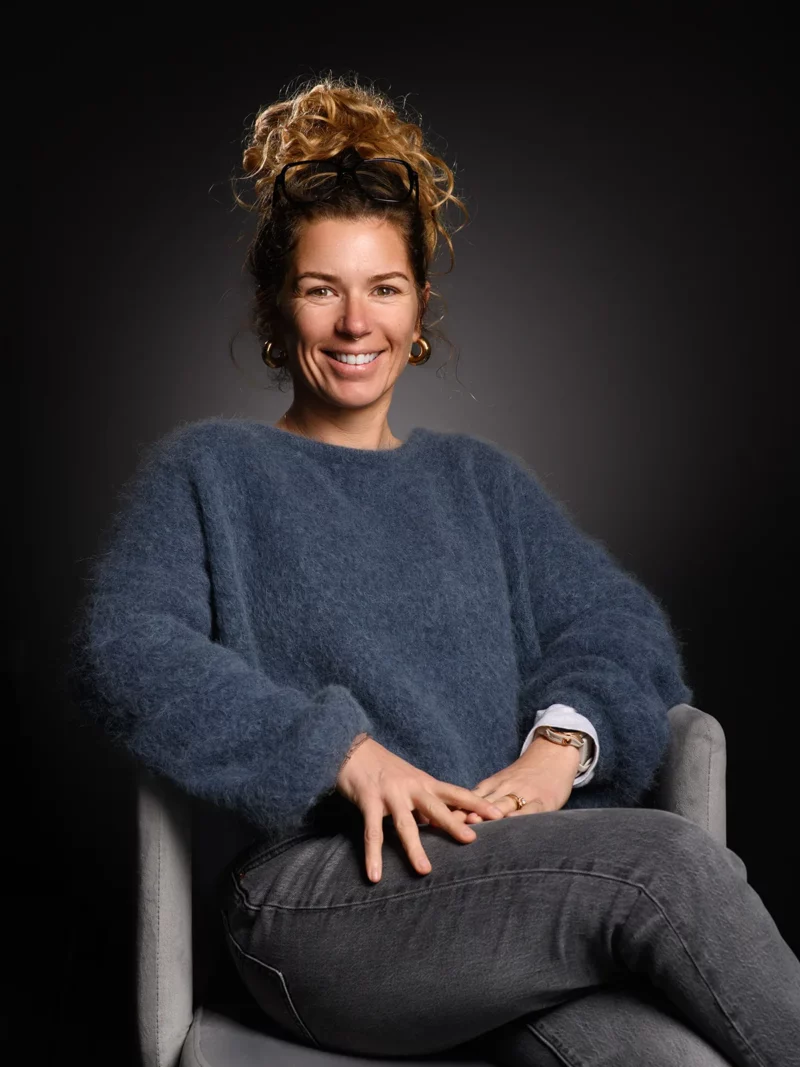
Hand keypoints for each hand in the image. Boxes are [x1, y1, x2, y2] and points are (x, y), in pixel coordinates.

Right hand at [335, 736, 505, 882]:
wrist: (352, 749)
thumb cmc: (384, 768)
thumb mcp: (410, 781)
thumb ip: (425, 803)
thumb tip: (441, 824)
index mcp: (425, 782)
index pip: (456, 793)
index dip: (477, 803)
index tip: (498, 814)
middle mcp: (411, 787)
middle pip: (437, 807)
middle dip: (454, 823)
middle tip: (472, 839)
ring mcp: (390, 794)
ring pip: (406, 824)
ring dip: (415, 848)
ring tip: (425, 871)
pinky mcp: (369, 800)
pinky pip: (372, 832)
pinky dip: (373, 855)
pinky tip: (375, 875)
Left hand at [417, 739, 578, 825]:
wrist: (554, 754)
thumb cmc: (525, 775)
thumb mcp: (503, 783)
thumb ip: (484, 799)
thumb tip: (456, 818)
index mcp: (492, 784)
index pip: (467, 798)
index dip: (451, 810)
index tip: (431, 821)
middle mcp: (503, 788)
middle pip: (479, 804)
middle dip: (461, 815)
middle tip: (443, 827)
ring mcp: (523, 794)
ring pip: (501, 806)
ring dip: (485, 817)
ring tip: (470, 829)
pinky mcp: (542, 801)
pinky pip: (529, 810)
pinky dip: (518, 818)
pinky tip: (510, 827)